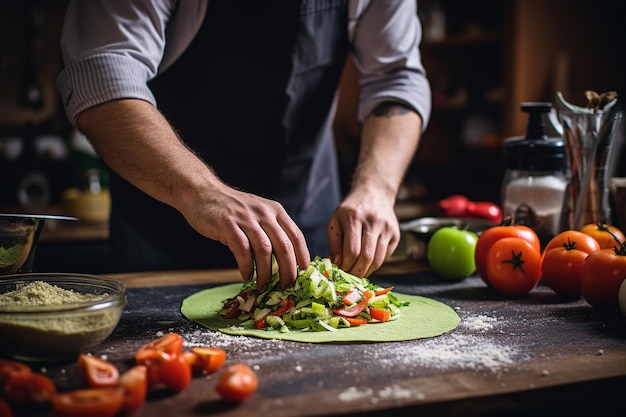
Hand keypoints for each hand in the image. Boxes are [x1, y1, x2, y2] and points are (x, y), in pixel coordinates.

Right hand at [185, 184, 309, 289]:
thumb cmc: (232, 209)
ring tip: (263, 285)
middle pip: (284, 245)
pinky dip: (246, 265)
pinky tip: (246, 275)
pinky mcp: (227, 224)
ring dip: (266, 272)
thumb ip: (272, 231)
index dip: (302, 256)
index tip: (304, 273)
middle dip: (288, 270)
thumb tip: (286, 260)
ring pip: (264, 250)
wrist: (203, 192)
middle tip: (286, 286)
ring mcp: (246, 217)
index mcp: (275, 210)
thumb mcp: (258, 214)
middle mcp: (264, 213)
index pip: (296, 236)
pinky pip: (242, 249)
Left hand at [326, 189, 399, 277]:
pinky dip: (375, 264)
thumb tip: (336, 264)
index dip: (345, 265)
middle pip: (366, 257)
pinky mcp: (396, 234)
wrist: (374, 193)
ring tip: (356, 273)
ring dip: (366, 271)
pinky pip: (385, 257)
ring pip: (378, 260)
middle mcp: (373, 221)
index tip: (339, 271)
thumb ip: (334, 243)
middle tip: (348, 277)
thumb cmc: (351, 210)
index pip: (352, 250)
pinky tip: (366, 264)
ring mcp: (387, 228)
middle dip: (356, 272)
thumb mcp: (336, 220)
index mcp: (354, 217)